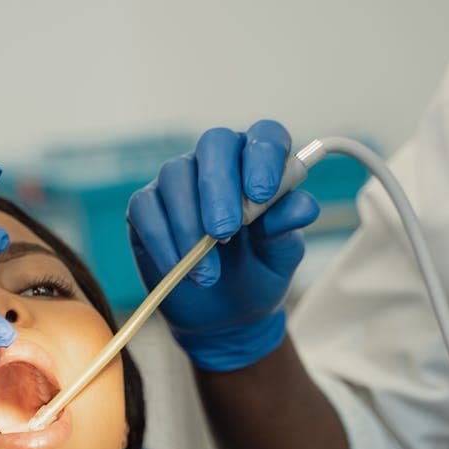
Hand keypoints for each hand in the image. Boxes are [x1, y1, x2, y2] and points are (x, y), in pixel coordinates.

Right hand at [127, 120, 318, 371]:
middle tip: (224, 231)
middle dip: (218, 187)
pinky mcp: (146, 207)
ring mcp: (179, 180)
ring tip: (208, 273)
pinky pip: (147, 210)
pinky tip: (180, 269)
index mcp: (260, 162)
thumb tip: (302, 207)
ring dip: (189, 226)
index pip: (266, 136)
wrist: (226, 312)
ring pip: (176, 177)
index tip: (262, 193)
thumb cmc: (259, 270)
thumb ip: (287, 227)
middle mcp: (218, 161)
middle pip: (214, 144)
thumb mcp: (282, 253)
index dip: (264, 157)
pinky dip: (162, 241)